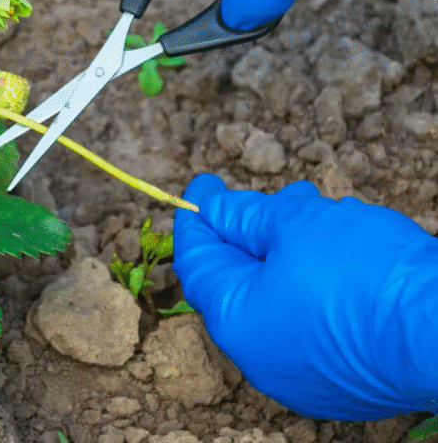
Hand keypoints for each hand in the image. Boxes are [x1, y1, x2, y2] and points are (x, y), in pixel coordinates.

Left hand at [173, 174, 437, 419]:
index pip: (199, 263)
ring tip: (315, 214)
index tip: (204, 186)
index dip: (199, 218)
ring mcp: (302, 375)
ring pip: (278, 300)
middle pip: (239, 282)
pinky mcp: (341, 380)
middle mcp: (260, 359)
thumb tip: (215, 208)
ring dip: (288, 254)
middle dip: (250, 232)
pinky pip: (311, 323)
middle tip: (270, 199)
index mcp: (235, 323)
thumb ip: (246, 216)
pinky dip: (314, 287)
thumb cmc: (367, 276)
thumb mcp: (296, 225)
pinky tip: (340, 254)